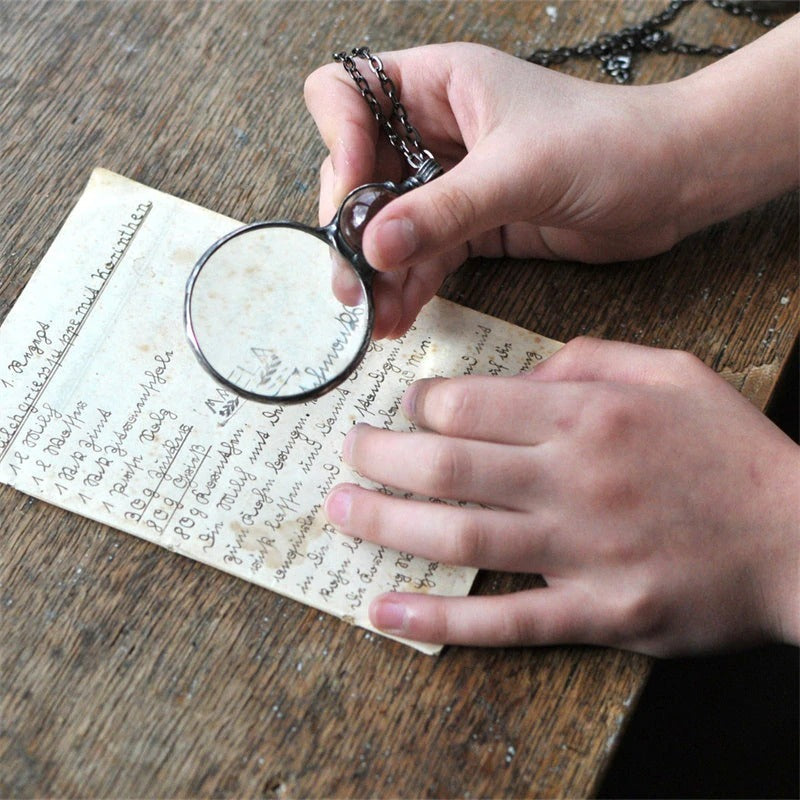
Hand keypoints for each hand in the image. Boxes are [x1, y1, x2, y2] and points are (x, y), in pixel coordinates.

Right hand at [305, 24, 797, 338]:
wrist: (672, 184)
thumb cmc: (611, 144)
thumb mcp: (519, 172)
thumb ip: (442, 211)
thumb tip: (373, 248)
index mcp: (439, 86)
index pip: (349, 92)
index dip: (339, 138)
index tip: (356, 192)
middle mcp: (435, 131)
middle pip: (360, 173)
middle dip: (353, 229)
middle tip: (354, 282)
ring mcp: (451, 181)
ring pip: (389, 225)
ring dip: (379, 271)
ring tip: (375, 317)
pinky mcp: (471, 225)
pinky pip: (424, 255)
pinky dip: (411, 285)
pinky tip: (402, 316)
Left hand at [323, 338, 799, 654]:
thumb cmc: (731, 449)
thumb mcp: (670, 372)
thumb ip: (589, 359)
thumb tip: (518, 374)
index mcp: (589, 414)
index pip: (471, 405)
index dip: (421, 406)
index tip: (404, 410)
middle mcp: (575, 478)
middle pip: (448, 466)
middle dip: (381, 457)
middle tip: (346, 451)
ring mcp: (583, 552)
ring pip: (460, 537)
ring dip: (387, 524)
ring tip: (340, 511)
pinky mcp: (599, 613)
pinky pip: (504, 621)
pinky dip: (438, 620)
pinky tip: (384, 612)